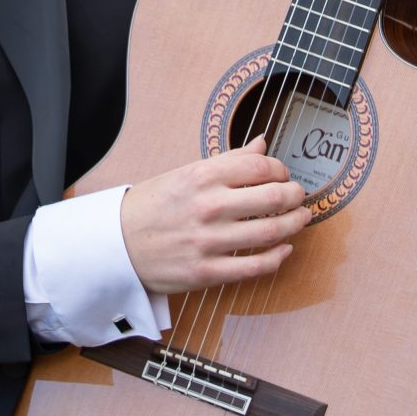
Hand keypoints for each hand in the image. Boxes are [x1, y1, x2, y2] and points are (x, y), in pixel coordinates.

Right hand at [117, 142, 309, 294]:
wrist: (116, 244)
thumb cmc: (152, 206)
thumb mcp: (186, 174)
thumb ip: (228, 161)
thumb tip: (262, 143)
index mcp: (202, 176)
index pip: (260, 166)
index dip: (280, 170)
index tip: (283, 175)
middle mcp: (208, 206)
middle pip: (273, 198)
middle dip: (295, 196)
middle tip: (299, 196)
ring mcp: (208, 241)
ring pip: (270, 232)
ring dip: (294, 224)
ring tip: (300, 219)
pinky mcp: (207, 272)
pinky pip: (255, 266)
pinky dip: (277, 257)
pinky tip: (285, 249)